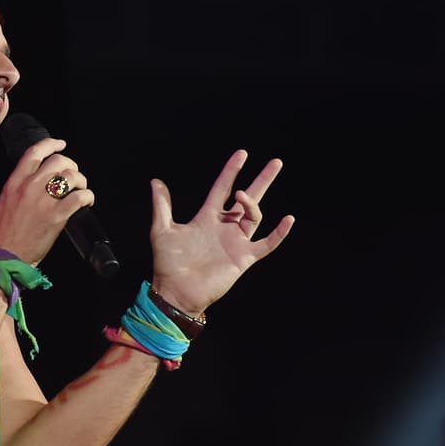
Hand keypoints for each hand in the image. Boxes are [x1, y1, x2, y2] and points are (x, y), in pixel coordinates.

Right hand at [0, 137, 93, 263]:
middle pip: (58, 161)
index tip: (61, 145)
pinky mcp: (56, 216)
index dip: (51, 144)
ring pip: (71, 176)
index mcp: (14, 182)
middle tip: (74, 176)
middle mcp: (29, 187)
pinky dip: (87, 196)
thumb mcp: (3, 203)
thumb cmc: (0, 236)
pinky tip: (86, 202)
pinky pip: (79, 197)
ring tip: (81, 190)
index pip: (34, 152)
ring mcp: (43, 201)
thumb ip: (18, 190)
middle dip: (71, 166)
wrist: (1, 258)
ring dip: (81, 181)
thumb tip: (35, 183)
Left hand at [149, 149, 293, 312]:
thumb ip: (162, 206)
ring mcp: (236, 242)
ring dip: (252, 203)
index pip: (222, 189)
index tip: (242, 154)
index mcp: (207, 218)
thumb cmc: (168, 264)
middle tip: (276, 162)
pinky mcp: (244, 258)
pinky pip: (267, 243)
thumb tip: (155, 181)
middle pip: (247, 199)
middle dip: (261, 180)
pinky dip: (278, 233)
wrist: (176, 291)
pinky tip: (288, 219)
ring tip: (243, 195)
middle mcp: (224, 227)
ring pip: (255, 216)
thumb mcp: (161, 230)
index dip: (231, 171)